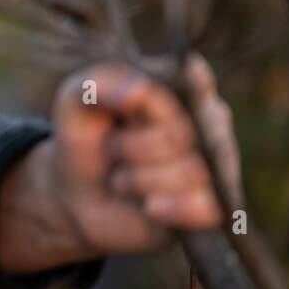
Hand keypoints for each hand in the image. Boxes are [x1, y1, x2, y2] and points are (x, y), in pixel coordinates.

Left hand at [0, 54, 239, 273]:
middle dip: (130, 146)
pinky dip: (170, 207)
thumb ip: (100, 85)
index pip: (195, 81)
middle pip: (179, 133)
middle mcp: (206, 127)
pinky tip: (148, 206)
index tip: (145, 99)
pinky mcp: (207, 208)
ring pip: (187, 173)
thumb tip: (141, 91)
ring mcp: (211, 167)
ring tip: (119, 179)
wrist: (79, 193)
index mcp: (180, 91)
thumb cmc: (87, 136)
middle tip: (110, 150)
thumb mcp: (76, 102)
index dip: (185, 87)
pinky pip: (203, 207)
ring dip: (138, 180)